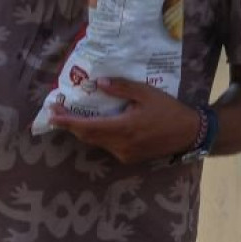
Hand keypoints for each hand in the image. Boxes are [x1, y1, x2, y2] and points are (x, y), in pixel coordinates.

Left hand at [48, 77, 201, 163]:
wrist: (189, 133)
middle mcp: (120, 145)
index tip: (52, 114)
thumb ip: (121, 88)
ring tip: (71, 116)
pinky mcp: (129, 158)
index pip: (86, 127)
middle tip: (57, 111)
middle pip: (87, 136)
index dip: (67, 122)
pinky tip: (95, 124)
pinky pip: (107, 146)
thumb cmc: (168, 110)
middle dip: (70, 125)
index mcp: (123, 128)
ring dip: (83, 130)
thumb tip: (98, 83)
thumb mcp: (146, 93)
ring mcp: (124, 154)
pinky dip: (98, 135)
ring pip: (96, 142)